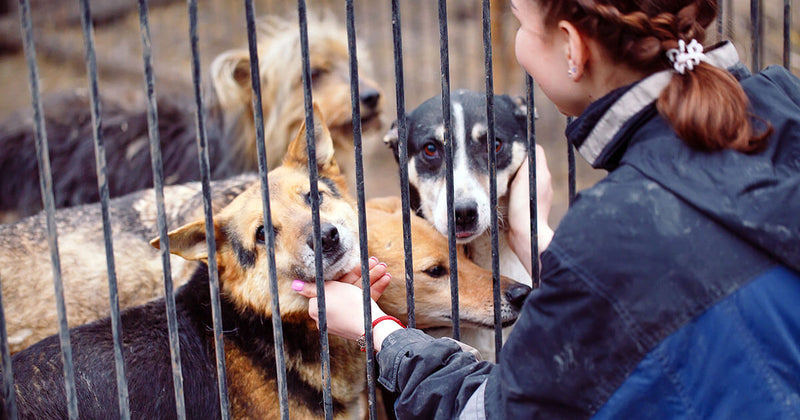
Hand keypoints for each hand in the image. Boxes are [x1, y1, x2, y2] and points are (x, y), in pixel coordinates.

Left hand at [293, 257, 391, 341]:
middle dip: (363, 273)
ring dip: (372, 278)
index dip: (346, 272)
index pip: (331, 285)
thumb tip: (295, 285)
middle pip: (346, 287)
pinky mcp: (358, 319)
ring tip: (384, 268)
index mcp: (318, 308)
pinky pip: (364, 301)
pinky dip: (374, 290)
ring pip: (358, 292)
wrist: (370, 327)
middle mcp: (330, 313)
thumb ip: (311, 287)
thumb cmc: (347, 305)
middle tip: (375, 262)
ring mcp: (345, 317)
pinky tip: (385, 279)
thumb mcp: (329, 290)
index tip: (357, 263)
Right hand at [508, 145, 553, 275]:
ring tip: (503, 176)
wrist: (526, 235)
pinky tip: (506, 193)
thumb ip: (528, 161)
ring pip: (526, 177)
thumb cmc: (525, 207)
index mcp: (543, 173)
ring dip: (516, 175)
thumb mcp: (525, 178)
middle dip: (518, 160)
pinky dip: (515, 189)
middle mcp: (544, 182)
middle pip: (530, 163)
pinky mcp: (531, 206)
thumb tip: (528, 146)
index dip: (524, 147)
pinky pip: (523, 191)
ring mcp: (539, 195)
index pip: (536, 150)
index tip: (511, 148)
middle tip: (503, 161)